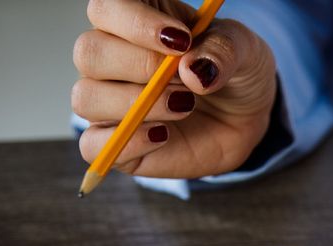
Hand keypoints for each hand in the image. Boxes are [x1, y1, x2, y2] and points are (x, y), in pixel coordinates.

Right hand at [72, 0, 275, 178]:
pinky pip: (93, 144)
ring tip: (184, 106)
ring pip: (86, 97)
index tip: (181, 40)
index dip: (134, 22)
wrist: (246, 117)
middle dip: (140, 66)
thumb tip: (192, 71)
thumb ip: (223, 50)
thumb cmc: (235, 72)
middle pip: (88, 52)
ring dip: (135, 104)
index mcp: (135, 19)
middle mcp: (112, 56)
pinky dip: (128, 141)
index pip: (105, 7)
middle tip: (185, 81)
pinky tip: (163, 135)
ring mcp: (109, 100)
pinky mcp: (116, 141)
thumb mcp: (245, 51)